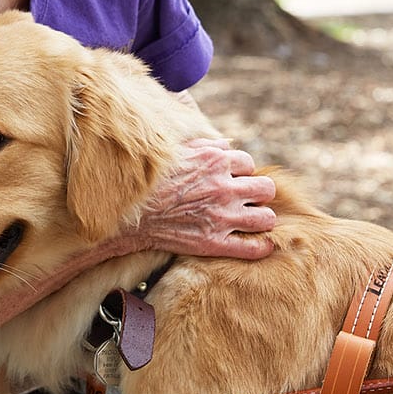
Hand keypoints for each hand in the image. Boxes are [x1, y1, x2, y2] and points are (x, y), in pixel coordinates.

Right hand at [129, 138, 276, 259]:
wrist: (126, 213)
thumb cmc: (148, 180)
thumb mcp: (177, 151)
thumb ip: (205, 146)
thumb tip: (225, 145)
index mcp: (215, 161)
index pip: (249, 164)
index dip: (240, 173)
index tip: (231, 181)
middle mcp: (223, 188)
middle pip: (265, 189)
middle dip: (256, 193)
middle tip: (244, 200)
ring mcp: (220, 217)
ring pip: (266, 218)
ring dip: (260, 219)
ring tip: (249, 221)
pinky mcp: (213, 243)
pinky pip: (253, 248)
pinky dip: (260, 247)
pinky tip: (258, 244)